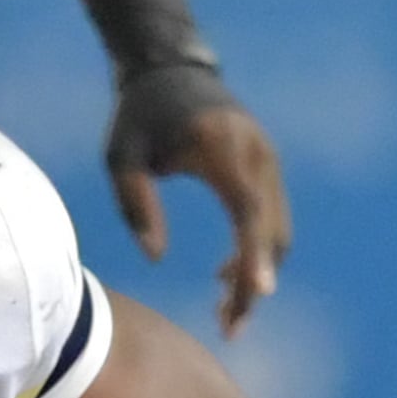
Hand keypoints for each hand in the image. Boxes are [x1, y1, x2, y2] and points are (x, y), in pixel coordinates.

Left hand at [106, 66, 289, 337]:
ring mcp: (268, 160)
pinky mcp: (267, 168)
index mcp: (220, 148)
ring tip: (222, 311)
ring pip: (277, 230)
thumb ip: (135, 204)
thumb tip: (156, 257)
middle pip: (269, 230)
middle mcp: (256, 155)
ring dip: (257, 271)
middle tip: (228, 328)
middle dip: (253, 282)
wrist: (169, 70)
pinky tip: (226, 274)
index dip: (253, 252)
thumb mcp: (120, 156)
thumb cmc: (137, 115)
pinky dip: (256, 250)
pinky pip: (271, 218)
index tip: (258, 292)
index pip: (246, 209)